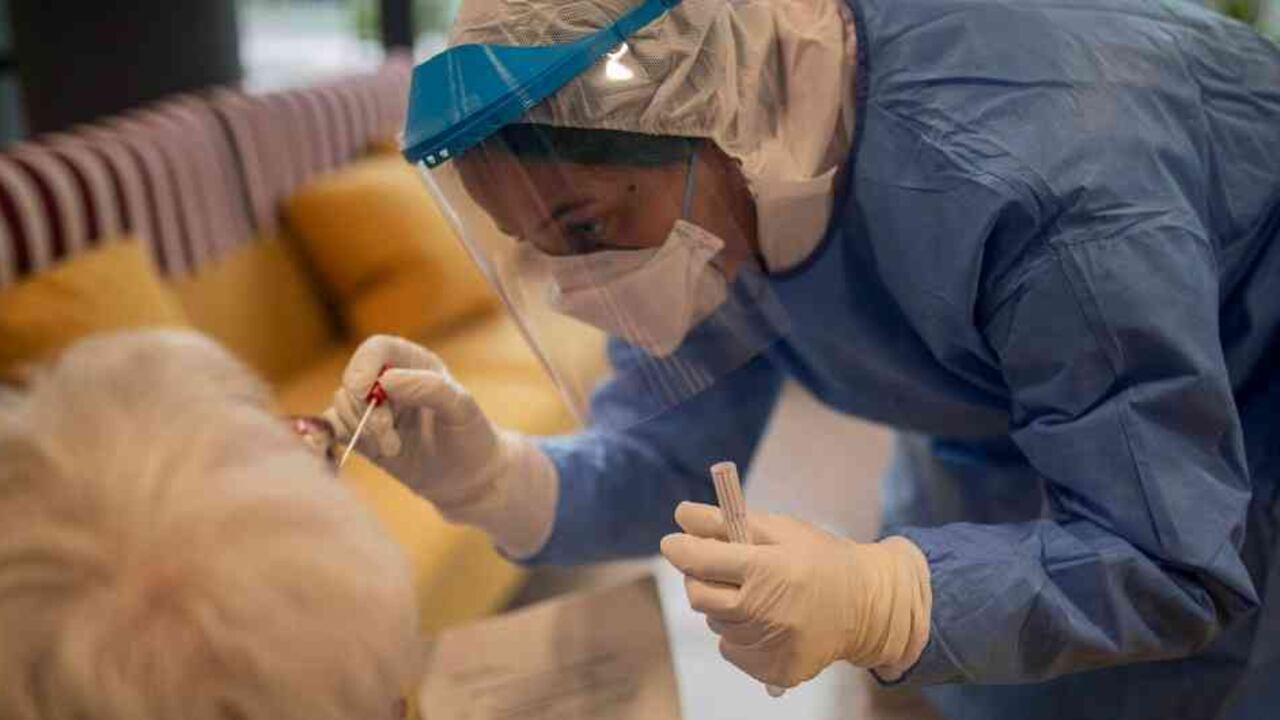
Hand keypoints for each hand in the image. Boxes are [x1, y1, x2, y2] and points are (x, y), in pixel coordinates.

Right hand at [324, 335, 556, 556]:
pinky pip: (332, 428)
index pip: (376, 349)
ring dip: (362, 430)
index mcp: (413, 362)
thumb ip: (429, 388)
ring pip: (342, 405)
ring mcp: (373, 408)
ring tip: (394, 448)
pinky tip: (357, 448)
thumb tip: (386, 381)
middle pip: (354, 380)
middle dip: (367, 410)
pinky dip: (334, 437)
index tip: (365, 391)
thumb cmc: (469, 436)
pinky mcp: (361, 435)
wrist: (468, 477)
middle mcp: (389, 380)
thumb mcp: (460, 408)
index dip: (364, 366)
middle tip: (388, 432)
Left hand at [660, 502, 930, 687]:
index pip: (702, 561)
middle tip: (718, 567)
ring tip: (758, 594)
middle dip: (700, 578)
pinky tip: (766, 620)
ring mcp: (769, 647)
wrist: (868, 607)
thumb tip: (681, 514)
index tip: (673, 542)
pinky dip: (739, 634)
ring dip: (725, 606)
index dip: (680, 549)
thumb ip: (727, 523)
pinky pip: (732, 649)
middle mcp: (766, 612)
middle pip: (699, 597)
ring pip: (717, 623)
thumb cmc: (820, 560)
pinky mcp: (773, 671)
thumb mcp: (780, 530)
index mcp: (768, 570)